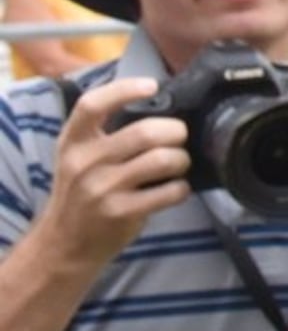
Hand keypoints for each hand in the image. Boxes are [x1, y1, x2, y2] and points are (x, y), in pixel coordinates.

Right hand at [42, 80, 193, 269]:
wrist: (62, 244)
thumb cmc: (79, 192)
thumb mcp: (77, 158)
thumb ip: (103, 134)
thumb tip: (157, 106)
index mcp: (73, 142)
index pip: (92, 105)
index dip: (124, 89)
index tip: (152, 86)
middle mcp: (84, 162)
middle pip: (146, 132)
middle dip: (176, 132)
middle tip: (178, 138)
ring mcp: (102, 189)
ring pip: (163, 159)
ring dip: (182, 160)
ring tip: (177, 165)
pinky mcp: (121, 212)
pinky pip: (170, 191)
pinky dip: (181, 188)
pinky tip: (173, 190)